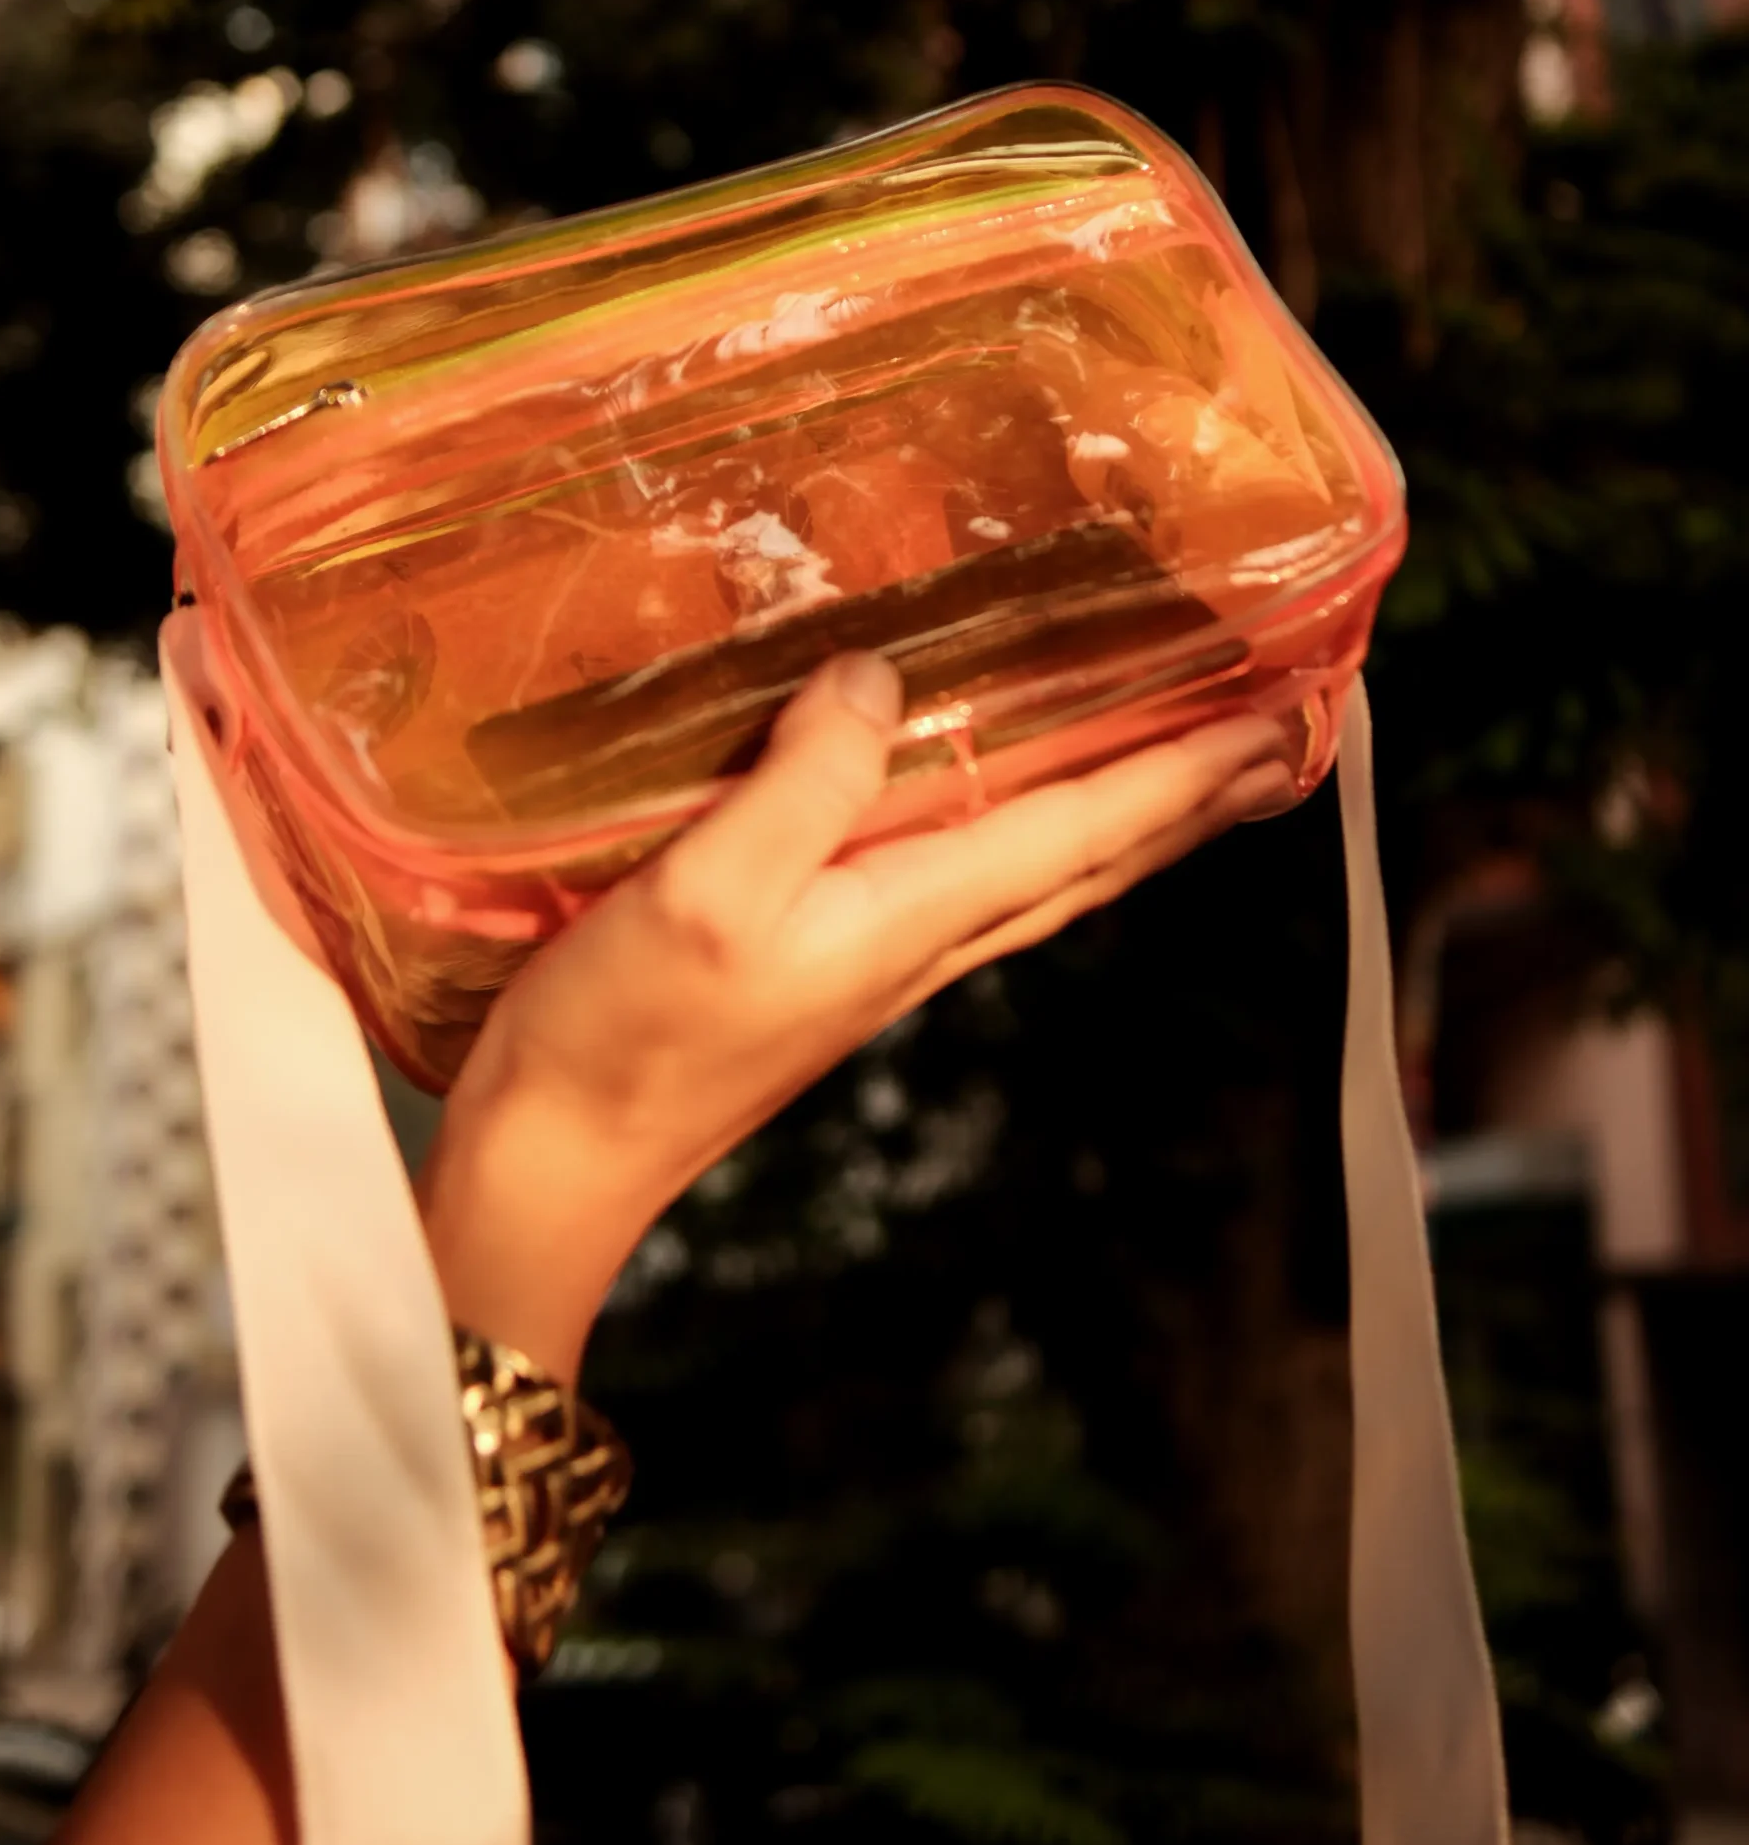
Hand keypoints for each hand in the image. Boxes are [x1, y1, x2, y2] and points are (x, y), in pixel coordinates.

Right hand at [418, 658, 1289, 1379]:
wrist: (555, 1164)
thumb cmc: (625, 1038)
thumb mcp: (707, 893)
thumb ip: (803, 783)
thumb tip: (885, 681)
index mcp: (913, 913)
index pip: (1089, 826)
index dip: (1190, 767)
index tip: (1288, 715)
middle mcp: (920, 937)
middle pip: (1096, 858)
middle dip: (1197, 797)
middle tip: (1289, 738)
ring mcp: (879, 957)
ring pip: (1047, 875)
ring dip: (1136, 819)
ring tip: (1200, 772)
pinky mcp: (827, 961)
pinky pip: (973, 881)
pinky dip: (1039, 835)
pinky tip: (1016, 817)